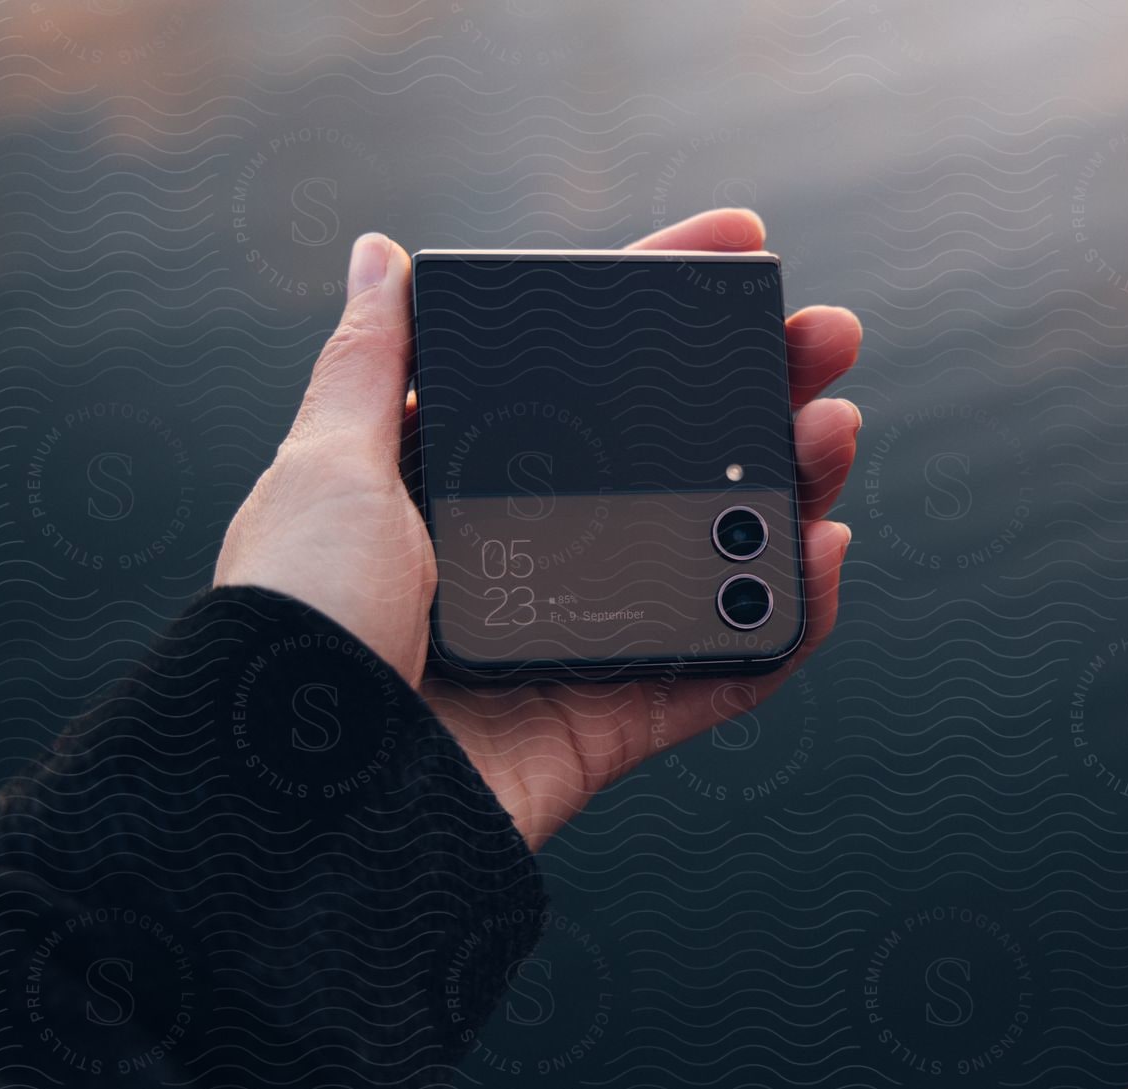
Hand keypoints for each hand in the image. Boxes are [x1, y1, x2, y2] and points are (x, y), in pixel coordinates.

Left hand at [215, 208, 861, 848]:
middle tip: (827, 338)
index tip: (741, 246)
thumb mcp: (323, 471)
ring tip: (834, 427)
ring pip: (717, 551)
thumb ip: (371, 366)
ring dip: (792, 485)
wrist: (302, 804)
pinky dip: (790, 619)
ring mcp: (582, 637)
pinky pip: (727, 670)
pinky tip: (821, 549)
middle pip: (673, 457)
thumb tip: (380, 254)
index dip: (665, 306)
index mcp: (462, 484)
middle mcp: (530, 552)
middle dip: (759, 388)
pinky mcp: (617, 720)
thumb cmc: (293, 627)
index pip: (584, 374)